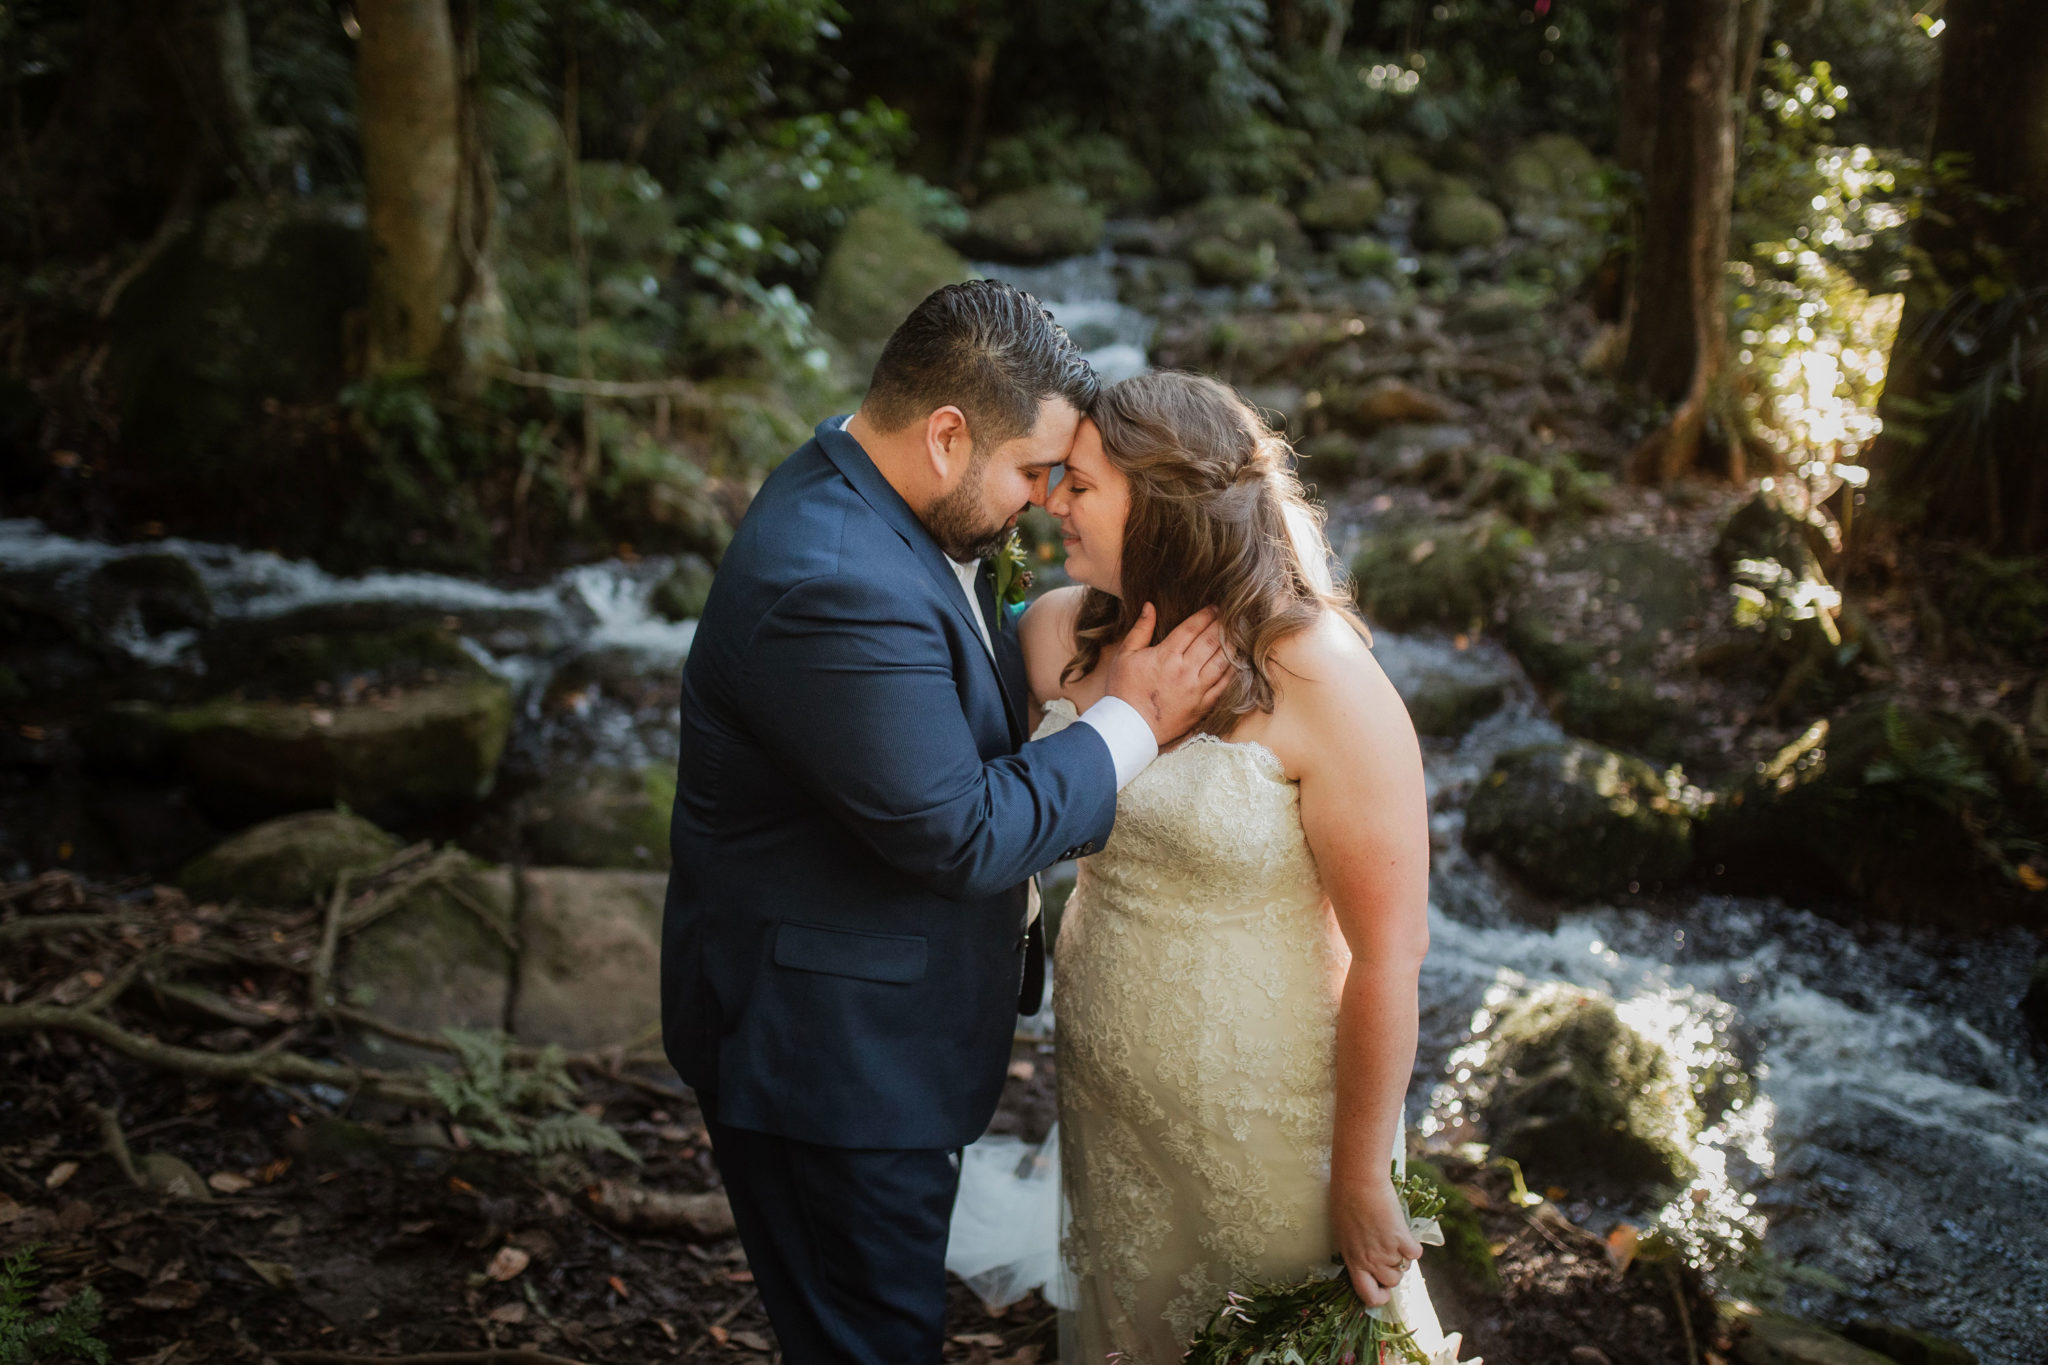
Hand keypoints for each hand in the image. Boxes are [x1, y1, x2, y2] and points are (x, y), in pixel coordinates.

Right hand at [1099, 604, 1232, 744]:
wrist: (1128, 728)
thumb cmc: (1123, 690)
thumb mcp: (1125, 655)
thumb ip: (1140, 629)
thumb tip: (1150, 605)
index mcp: (1166, 655)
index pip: (1192, 628)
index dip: (1206, 615)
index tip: (1214, 607)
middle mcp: (1184, 670)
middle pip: (1210, 641)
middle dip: (1222, 625)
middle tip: (1232, 615)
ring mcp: (1196, 689)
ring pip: (1222, 661)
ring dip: (1232, 645)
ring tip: (1238, 634)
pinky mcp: (1202, 706)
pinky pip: (1224, 685)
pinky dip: (1233, 671)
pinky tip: (1238, 661)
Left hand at [1331, 1174, 1423, 1307]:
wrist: (1357, 1181)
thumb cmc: (1345, 1201)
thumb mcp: (1344, 1233)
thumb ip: (1356, 1251)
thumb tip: (1368, 1261)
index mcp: (1353, 1260)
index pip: (1367, 1295)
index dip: (1379, 1297)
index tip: (1383, 1288)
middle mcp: (1370, 1260)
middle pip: (1391, 1282)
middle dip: (1394, 1272)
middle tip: (1390, 1254)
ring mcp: (1386, 1250)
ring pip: (1404, 1268)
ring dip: (1403, 1256)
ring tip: (1394, 1238)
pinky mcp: (1401, 1237)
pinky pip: (1415, 1253)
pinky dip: (1413, 1246)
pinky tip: (1405, 1233)